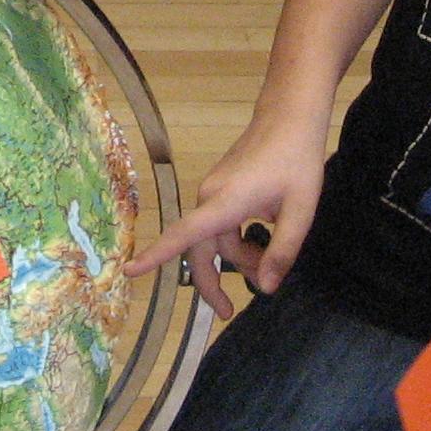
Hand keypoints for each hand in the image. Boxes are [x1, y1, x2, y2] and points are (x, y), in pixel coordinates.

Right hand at [124, 109, 327, 320]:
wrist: (289, 118)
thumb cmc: (296, 162)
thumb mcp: (300, 212)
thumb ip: (282, 252)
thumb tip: (264, 289)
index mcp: (225, 203)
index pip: (184, 235)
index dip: (156, 255)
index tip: (130, 272)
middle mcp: (210, 197)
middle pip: (199, 249)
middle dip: (211, 282)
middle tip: (227, 311)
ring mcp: (212, 191)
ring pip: (215, 237)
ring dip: (237, 257)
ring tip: (269, 265)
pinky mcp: (220, 188)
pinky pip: (220, 224)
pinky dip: (237, 240)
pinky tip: (263, 240)